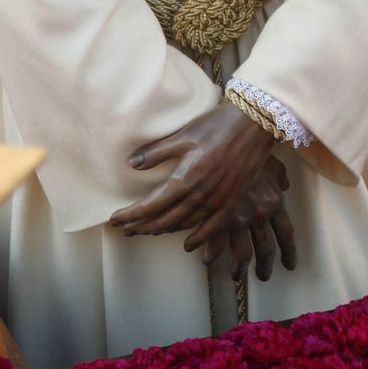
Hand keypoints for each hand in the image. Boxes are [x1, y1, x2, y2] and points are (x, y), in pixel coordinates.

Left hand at [109, 101, 275, 241]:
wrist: (253, 124)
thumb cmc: (217, 125)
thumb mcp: (183, 135)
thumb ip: (157, 152)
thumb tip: (132, 164)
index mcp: (184, 179)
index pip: (149, 205)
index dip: (130, 215)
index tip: (114, 220)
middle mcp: (199, 196)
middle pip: (164, 219)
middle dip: (141, 226)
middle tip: (126, 230)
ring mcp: (217, 201)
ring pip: (184, 225)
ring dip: (164, 230)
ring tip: (149, 231)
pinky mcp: (231, 200)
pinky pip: (212, 228)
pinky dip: (198, 238)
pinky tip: (187, 244)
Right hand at [196, 156, 296, 281]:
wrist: (226, 146)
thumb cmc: (250, 150)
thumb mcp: (270, 162)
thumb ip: (279, 175)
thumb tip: (285, 185)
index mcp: (274, 203)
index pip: (286, 235)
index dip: (289, 253)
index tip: (289, 265)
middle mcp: (259, 215)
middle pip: (266, 250)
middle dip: (265, 266)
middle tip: (264, 276)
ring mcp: (238, 219)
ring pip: (242, 255)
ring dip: (239, 269)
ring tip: (237, 275)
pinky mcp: (216, 219)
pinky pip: (215, 245)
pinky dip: (212, 256)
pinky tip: (208, 261)